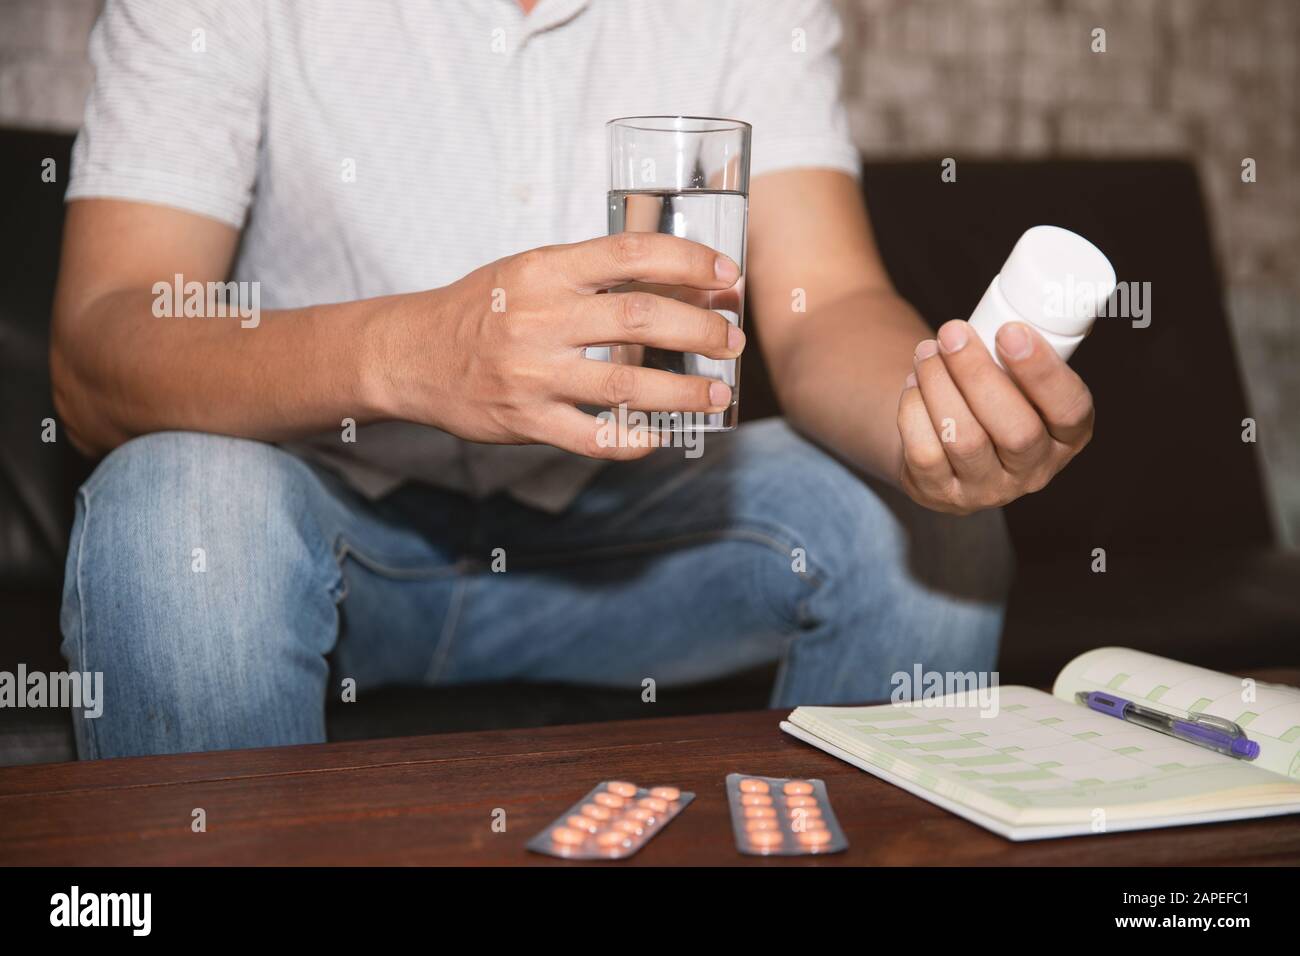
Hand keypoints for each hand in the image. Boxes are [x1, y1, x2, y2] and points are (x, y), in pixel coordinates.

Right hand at [375, 233, 744, 458]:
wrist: (410, 354)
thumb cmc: (482, 308)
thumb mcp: (530, 270)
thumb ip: (593, 274)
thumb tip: (679, 283)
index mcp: (544, 270)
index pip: (631, 253)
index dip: (688, 261)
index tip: (726, 276)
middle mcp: (539, 318)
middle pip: (640, 321)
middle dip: (700, 331)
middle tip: (732, 339)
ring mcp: (531, 374)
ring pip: (625, 387)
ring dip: (683, 393)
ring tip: (718, 393)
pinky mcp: (524, 421)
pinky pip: (592, 438)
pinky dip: (633, 440)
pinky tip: (660, 437)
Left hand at [897, 319, 1093, 514]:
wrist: (943, 440)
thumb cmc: (990, 391)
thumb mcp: (1020, 375)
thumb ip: (1022, 348)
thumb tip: (1017, 293)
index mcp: (1068, 435)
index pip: (1070, 409)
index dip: (1042, 371)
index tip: (1010, 330)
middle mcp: (1034, 470)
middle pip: (1014, 429)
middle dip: (977, 374)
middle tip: (952, 333)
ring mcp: (988, 489)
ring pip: (964, 439)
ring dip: (939, 385)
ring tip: (926, 351)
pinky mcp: (941, 495)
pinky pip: (924, 454)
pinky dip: (913, 410)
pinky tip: (912, 384)